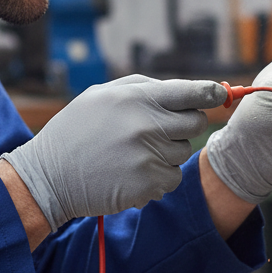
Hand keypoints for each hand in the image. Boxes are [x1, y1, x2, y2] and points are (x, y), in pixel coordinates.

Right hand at [2, 75, 226, 230]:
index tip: (222, 95)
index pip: (191, 92)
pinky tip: (132, 173)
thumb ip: (143, 88)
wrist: (48, 176)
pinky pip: (173, 178)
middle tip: (159, 130)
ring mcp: (149, 156)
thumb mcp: (102, 95)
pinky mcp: (148, 184)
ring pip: (183, 153)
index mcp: (137, 98)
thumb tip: (184, 90)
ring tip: (132, 154)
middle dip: (184, 126)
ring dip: (166, 154)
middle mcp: (147, 125)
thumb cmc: (76, 131)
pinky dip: (159, 178)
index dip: (212, 93)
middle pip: (196, 123)